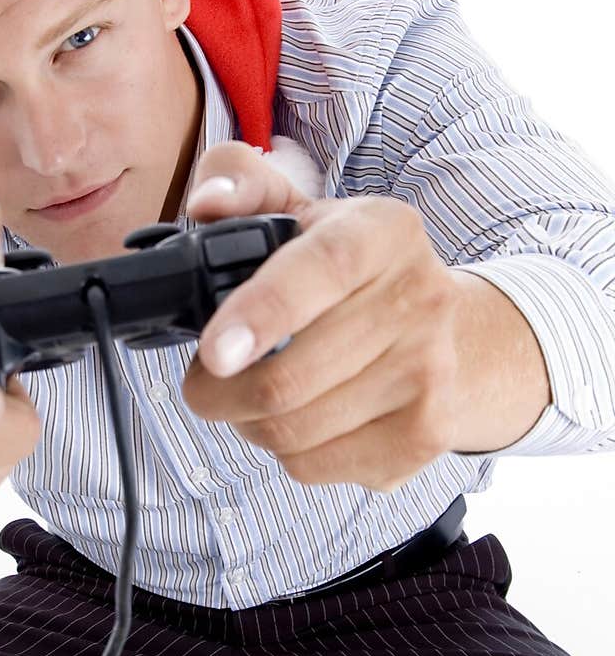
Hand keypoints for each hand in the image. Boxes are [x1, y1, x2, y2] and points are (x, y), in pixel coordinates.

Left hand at [181, 143, 462, 492]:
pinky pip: (314, 467)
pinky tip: (300, 418)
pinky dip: (286, 451)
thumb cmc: (352, 273)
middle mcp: (420, 299)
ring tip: (251, 396)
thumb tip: (206, 205)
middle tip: (204, 379)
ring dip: (246, 422)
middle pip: (288, 379)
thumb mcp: (304, 212)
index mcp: (382, 232)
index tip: (213, 353)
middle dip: (216, 391)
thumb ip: (243, 188)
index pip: (321, 270)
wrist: (450, 333)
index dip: (261, 314)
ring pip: (292, 433)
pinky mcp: (426, 436)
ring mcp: (430, 374)